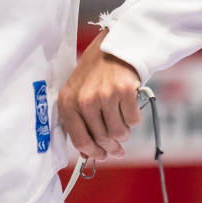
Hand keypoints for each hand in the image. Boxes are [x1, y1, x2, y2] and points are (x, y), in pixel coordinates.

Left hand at [57, 29, 141, 162]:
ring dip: (124, 133)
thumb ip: (80, 123)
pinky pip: (133, 120)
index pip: (80, 141)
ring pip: (119, 133)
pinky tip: (129, 106)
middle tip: (119, 149)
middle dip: (112, 148)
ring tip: (122, 121)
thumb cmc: (95, 73)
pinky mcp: (124, 90)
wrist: (115, 46)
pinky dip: (134, 117)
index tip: (103, 156)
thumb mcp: (79, 94)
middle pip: (102, 139)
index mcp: (68, 102)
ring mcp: (105, 95)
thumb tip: (87, 155)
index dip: (94, 153)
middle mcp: (85, 100)